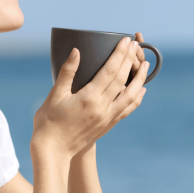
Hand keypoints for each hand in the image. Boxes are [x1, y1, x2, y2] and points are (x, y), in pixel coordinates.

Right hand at [32, 36, 147, 156]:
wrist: (54, 151)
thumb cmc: (49, 122)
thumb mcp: (55, 95)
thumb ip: (67, 72)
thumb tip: (76, 51)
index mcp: (88, 98)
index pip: (110, 71)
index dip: (120, 54)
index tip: (126, 41)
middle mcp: (102, 108)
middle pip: (122, 80)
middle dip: (130, 60)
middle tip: (136, 45)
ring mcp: (107, 118)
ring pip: (130, 96)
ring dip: (139, 79)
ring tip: (145, 66)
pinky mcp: (108, 125)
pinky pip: (127, 109)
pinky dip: (136, 98)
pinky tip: (141, 90)